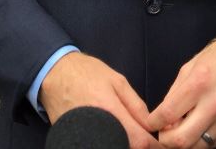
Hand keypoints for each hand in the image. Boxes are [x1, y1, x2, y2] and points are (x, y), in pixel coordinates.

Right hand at [40, 52, 159, 148]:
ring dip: (126, 144)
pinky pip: (99, 145)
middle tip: (145, 136)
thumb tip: (152, 125)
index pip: (139, 141)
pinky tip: (115, 135)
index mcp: (110, 110)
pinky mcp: (74, 141)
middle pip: (127, 148)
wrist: (54, 74)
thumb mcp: (117, 81)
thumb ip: (136, 105)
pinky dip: (111, 142)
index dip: (154, 146)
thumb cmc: (86, 73)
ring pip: (114, 148)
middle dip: (139, 145)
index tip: (162, 145)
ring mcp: (84, 137)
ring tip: (130, 133)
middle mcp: (97, 127)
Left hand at [147, 33, 215, 146]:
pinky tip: (199, 127)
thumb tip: (162, 117)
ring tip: (182, 129)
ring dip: (185, 142)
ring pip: (198, 147)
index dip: (153, 123)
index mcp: (199, 83)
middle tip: (164, 132)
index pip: (167, 115)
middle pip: (181, 140)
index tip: (151, 122)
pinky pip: (213, 143)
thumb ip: (175, 93)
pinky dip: (201, 139)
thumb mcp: (191, 66)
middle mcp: (214, 104)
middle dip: (166, 141)